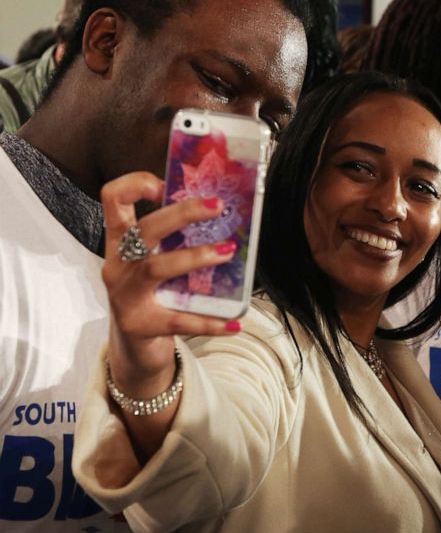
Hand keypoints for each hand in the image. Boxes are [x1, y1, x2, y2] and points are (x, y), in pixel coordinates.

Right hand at [101, 172, 239, 454]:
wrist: (134, 349)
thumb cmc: (152, 295)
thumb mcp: (155, 262)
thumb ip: (173, 239)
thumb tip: (219, 209)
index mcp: (119, 243)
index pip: (112, 200)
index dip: (135, 184)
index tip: (165, 184)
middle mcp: (117, 265)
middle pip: (145, 230)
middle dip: (182, 214)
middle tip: (218, 206)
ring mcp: (125, 296)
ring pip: (158, 268)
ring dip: (196, 256)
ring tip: (229, 250)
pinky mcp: (141, 326)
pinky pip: (181, 321)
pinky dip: (211, 322)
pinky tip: (236, 324)